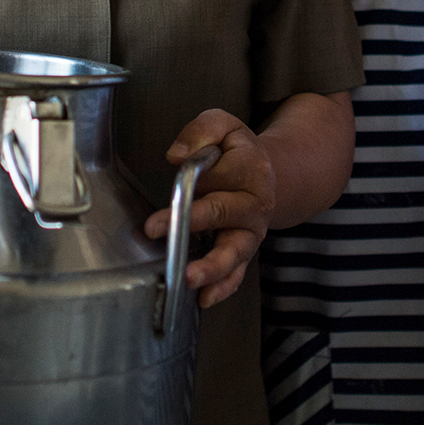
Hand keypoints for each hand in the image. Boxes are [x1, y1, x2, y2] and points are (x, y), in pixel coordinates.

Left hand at [143, 109, 275, 307]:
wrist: (265, 174)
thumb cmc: (236, 151)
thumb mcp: (223, 126)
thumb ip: (202, 131)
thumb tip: (177, 156)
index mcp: (251, 170)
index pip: (220, 175)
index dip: (192, 183)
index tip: (165, 186)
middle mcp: (254, 204)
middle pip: (224, 213)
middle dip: (190, 222)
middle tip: (159, 230)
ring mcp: (250, 232)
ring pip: (235, 252)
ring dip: (212, 266)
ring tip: (190, 279)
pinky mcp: (243, 252)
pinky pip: (237, 274)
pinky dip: (223, 287)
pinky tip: (204, 298)